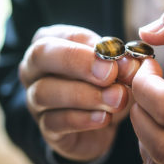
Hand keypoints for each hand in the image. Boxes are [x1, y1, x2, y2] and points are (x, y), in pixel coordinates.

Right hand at [19, 25, 139, 161]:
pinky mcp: (45, 128)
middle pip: (41, 55)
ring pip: (45, 92)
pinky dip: (82, 119)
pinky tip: (104, 118)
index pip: (65, 35)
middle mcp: (34, 68)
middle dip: (78, 62)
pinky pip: (55, 122)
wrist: (104, 122)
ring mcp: (34, 99)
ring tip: (116, 100)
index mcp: (51, 42)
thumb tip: (129, 64)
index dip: (95, 47)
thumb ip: (124, 63)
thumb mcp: (119, 69)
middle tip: (110, 74)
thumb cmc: (107, 84)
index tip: (121, 57)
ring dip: (85, 95)